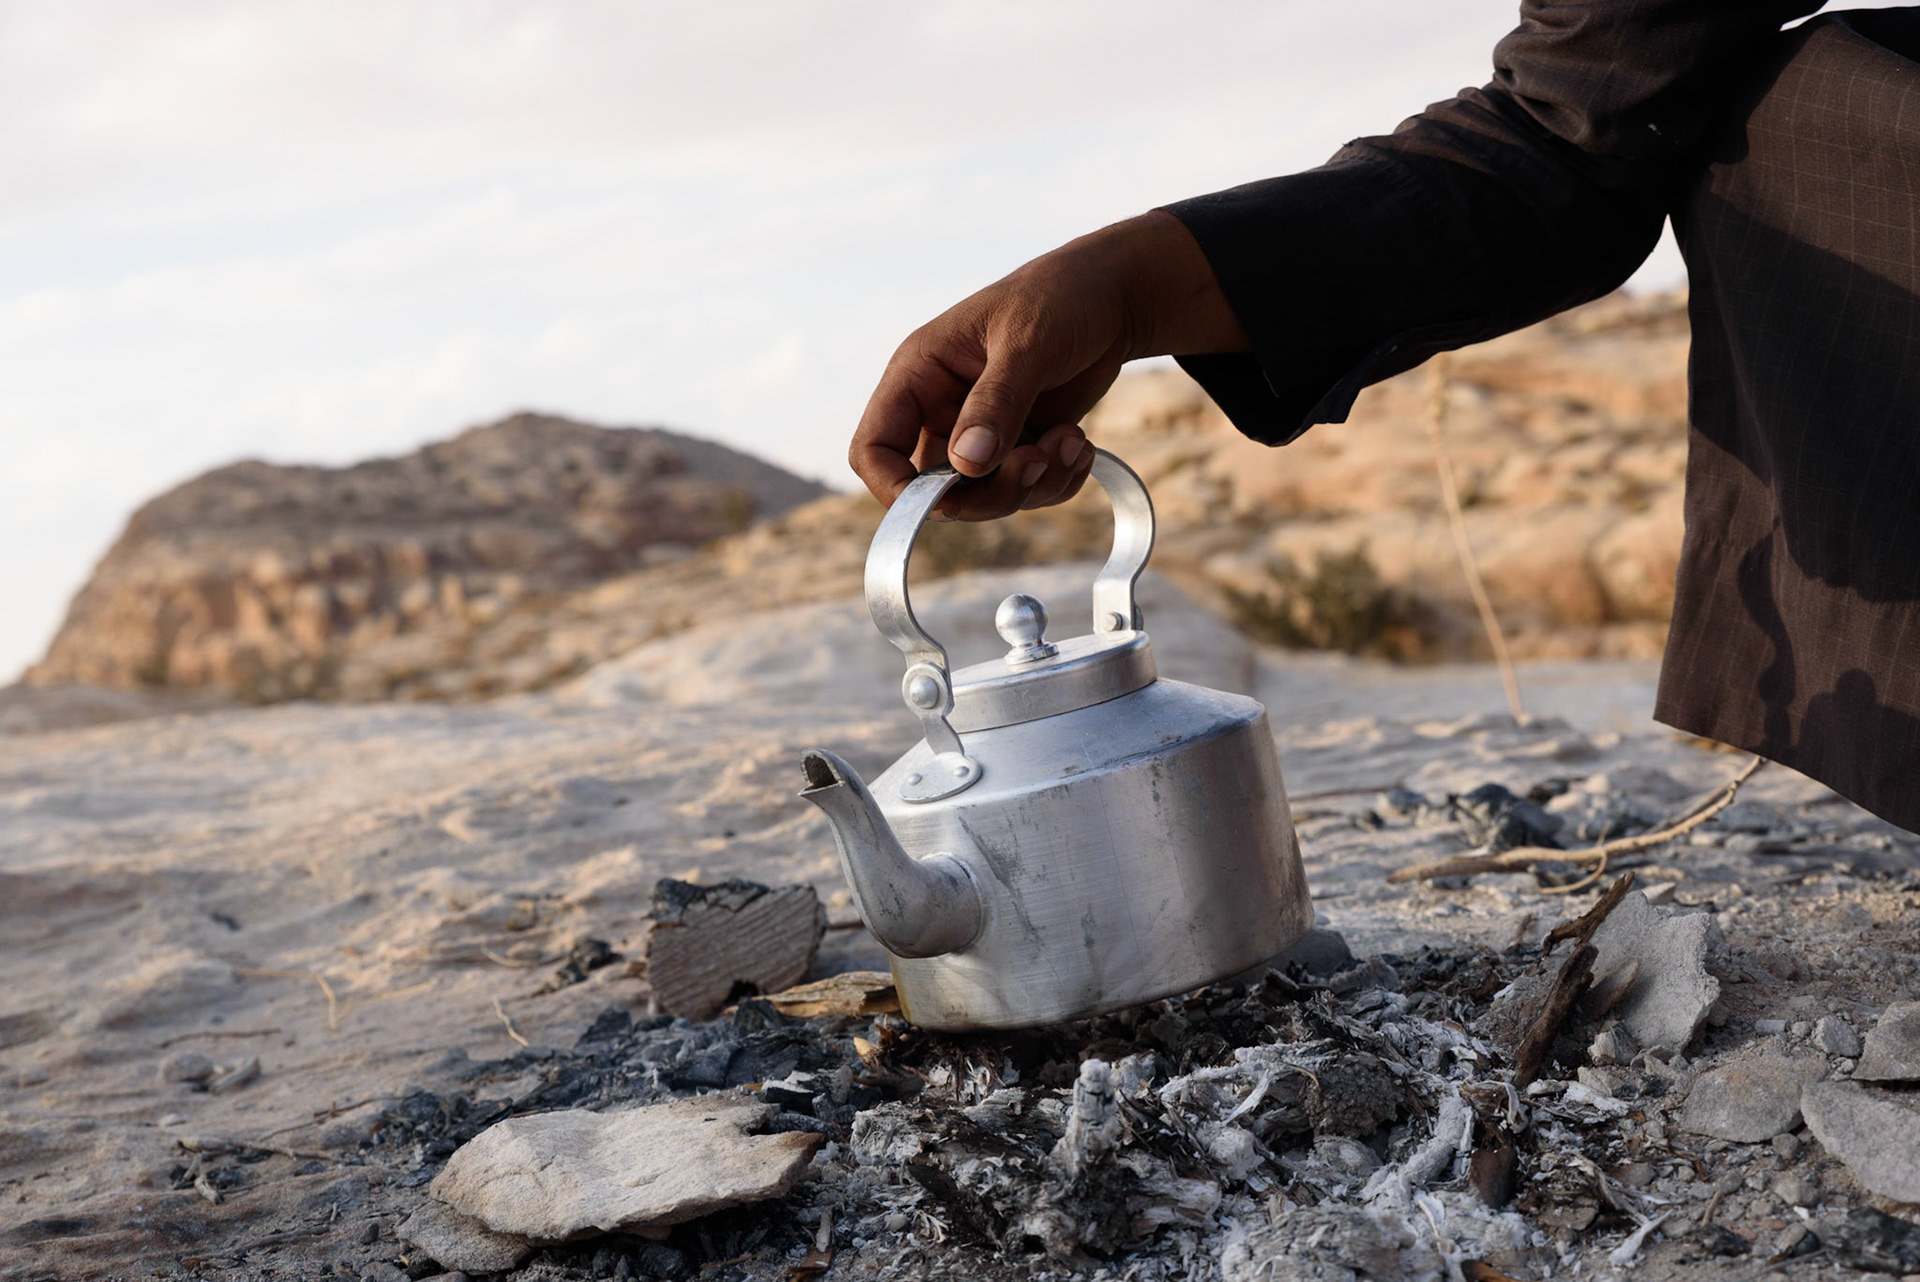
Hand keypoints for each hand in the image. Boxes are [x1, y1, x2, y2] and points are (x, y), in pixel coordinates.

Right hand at [849, 210, 1247, 519]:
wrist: (1114, 297)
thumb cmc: (1060, 298)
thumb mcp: (1027, 343)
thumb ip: (996, 403)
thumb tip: (967, 464)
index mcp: (920, 374)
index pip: (875, 447)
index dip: (894, 486)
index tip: (943, 500)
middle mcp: (941, 409)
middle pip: (935, 489)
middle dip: (989, 491)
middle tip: (1037, 462)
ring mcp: (980, 432)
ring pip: (985, 497)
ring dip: (1033, 484)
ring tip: (1072, 442)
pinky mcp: (1018, 445)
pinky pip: (1025, 491)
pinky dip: (1056, 481)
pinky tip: (1079, 444)